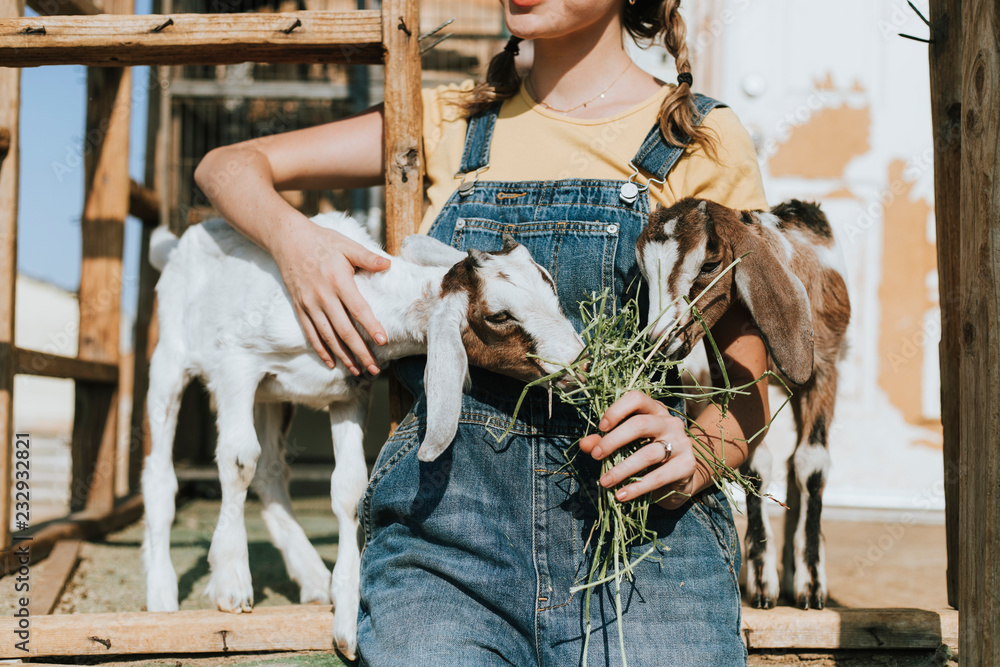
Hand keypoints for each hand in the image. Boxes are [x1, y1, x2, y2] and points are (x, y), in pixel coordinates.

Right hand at [271, 217, 389, 375]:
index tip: (383, 342)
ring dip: (343, 356)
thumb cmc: (322, 241)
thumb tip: (388, 264)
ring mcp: (309, 305)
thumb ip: (367, 257)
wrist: (288, 239)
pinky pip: (311, 334)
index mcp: (338, 281)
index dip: (371, 326)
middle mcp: (323, 296)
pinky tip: (332, 363)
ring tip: (358, 371)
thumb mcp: (346, 245)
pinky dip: (321, 350)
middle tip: (375, 368)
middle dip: (360, 352)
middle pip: (344, 330)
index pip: (358, 309)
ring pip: (328, 337)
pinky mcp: (300, 308)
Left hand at [578, 390, 703, 509]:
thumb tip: (584, 444)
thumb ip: (605, 442)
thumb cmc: (647, 455)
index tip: (601, 427)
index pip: (636, 399)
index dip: (616, 410)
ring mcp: (681, 443)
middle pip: (640, 425)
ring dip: (622, 469)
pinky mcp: (687, 466)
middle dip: (614, 441)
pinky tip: (622, 495)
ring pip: (649, 453)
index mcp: (654, 410)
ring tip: (604, 482)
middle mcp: (670, 422)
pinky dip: (637, 487)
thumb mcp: (627, 445)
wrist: (679, 478)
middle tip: (596, 456)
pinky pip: (659, 477)